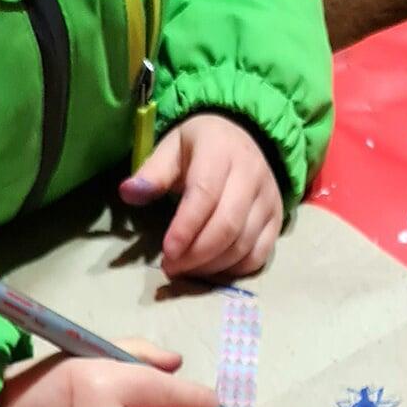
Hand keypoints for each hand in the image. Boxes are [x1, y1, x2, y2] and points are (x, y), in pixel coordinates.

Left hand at [119, 114, 282, 278]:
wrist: (245, 136)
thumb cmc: (201, 147)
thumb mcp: (172, 148)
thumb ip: (152, 173)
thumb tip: (128, 193)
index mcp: (221, 152)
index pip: (205, 196)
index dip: (185, 229)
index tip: (167, 252)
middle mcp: (251, 175)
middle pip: (227, 226)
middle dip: (196, 254)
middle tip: (171, 267)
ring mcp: (269, 199)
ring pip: (243, 245)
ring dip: (212, 266)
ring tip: (186, 269)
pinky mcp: (277, 219)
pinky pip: (259, 254)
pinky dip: (235, 270)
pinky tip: (212, 269)